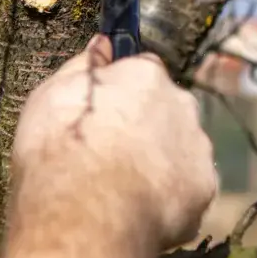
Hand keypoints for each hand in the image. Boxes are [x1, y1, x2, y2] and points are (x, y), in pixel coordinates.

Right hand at [11, 37, 219, 252]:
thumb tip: (103, 43)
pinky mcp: (205, 189)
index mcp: (147, 77)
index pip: (144, 71)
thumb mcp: (52, 96)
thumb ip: (84, 67)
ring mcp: (198, 148)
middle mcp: (182, 105)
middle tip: (116, 156)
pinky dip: (172, 198)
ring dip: (163, 162)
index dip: (125, 92)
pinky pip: (189, 188)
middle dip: (150, 127)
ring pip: (183, 149)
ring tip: (128, 191)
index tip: (106, 113)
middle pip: (170, 109)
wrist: (86, 214)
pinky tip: (143, 211)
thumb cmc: (61, 149)